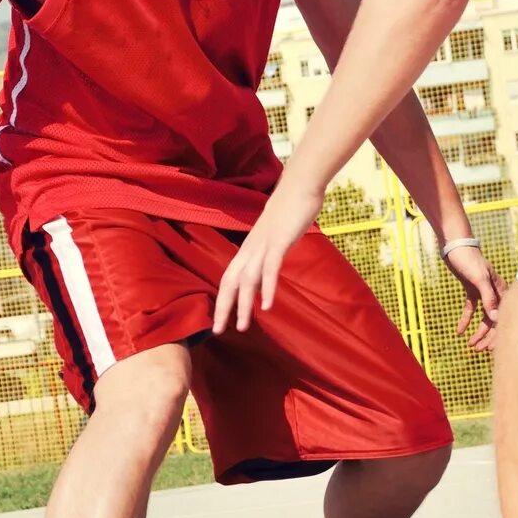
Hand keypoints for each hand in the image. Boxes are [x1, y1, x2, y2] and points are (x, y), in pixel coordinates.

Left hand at [213, 182, 325, 333]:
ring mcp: (263, 245)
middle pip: (230, 282)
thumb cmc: (289, 210)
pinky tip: (267, 306)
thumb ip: (268, 252)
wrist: (299, 186)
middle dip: (223, 308)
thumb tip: (268, 267)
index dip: (221, 301)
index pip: (228, 279)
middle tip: (219, 331)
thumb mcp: (274, 236)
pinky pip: (270, 268)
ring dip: (244, 305)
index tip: (218, 322)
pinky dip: (266, 288)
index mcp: (248, 249)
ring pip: (247, 279)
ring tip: (242, 326)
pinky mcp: (278, 242)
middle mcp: (250, 249)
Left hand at [442, 244, 505, 350]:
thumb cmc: (469, 259)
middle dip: (487, 337)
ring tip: (470, 345)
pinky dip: (466, 320)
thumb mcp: (479, 279)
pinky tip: (459, 331)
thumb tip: (495, 318)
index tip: (488, 349)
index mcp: (501, 291)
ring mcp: (484, 292)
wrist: (455, 245)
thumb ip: (489, 297)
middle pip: (494, 321)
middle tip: (477, 350)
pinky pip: (471, 309)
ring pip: (484, 318)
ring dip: (478, 332)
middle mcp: (495, 293)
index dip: (497, 335)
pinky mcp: (472, 290)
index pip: (502, 318)